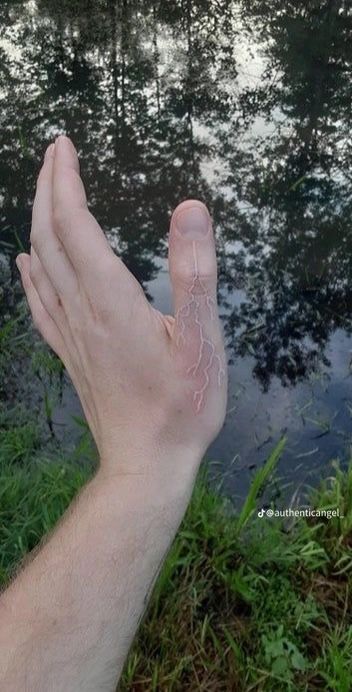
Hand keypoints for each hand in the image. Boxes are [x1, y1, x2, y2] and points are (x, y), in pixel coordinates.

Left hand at [16, 136, 226, 478]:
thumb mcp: (203, 340)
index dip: (65, 181)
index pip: (76, 225)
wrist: (147, 464)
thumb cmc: (181, 408)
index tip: (63, 145)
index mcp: (111, 301)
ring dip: (37, 222)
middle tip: (53, 153)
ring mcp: (71, 335)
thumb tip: (190, 208)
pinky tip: (24, 261)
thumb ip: (195, 272)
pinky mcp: (71, 355)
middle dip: (46, 189)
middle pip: (49, 238)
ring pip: (40, 265)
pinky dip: (29, 273)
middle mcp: (82, 312)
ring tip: (42, 191)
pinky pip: (39, 303)